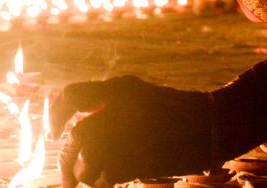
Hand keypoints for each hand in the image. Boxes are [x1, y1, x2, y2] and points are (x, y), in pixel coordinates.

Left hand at [50, 76, 214, 185]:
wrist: (212, 125)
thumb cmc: (175, 111)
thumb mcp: (140, 95)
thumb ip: (108, 104)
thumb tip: (75, 126)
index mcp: (120, 88)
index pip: (71, 96)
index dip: (56, 115)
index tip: (54, 132)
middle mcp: (119, 109)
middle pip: (75, 137)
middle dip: (67, 159)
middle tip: (69, 174)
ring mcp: (127, 135)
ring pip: (86, 162)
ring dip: (86, 173)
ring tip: (98, 175)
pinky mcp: (136, 160)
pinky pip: (103, 178)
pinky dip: (104, 181)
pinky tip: (116, 177)